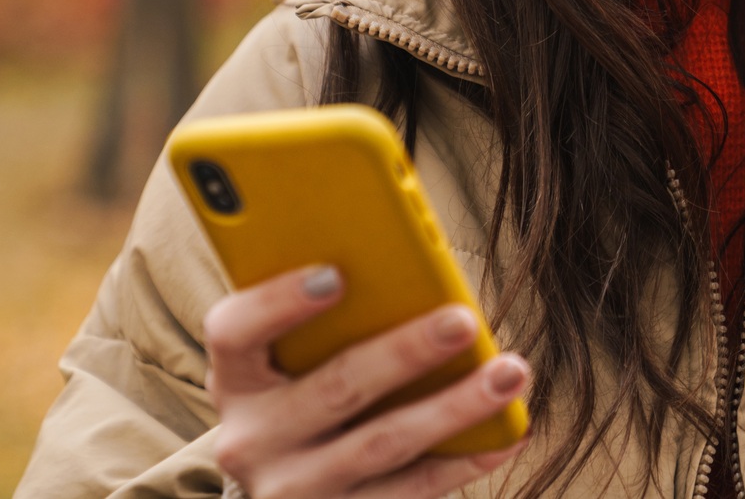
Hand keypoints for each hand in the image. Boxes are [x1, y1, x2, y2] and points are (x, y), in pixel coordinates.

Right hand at [205, 266, 529, 498]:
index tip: (334, 274)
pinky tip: (507, 432)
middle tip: (464, 320)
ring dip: (455, 406)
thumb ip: (327, 317)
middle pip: (336, 387)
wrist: (283, 485)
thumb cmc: (299, 391)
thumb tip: (413, 267)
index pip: (234, 332)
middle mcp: (253, 439)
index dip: (279, 302)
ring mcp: (294, 487)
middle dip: (407, 351)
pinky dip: (464, 459)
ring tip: (509, 372)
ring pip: (384, 442)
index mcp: (236, 377)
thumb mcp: (288, 357)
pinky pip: (410, 491)